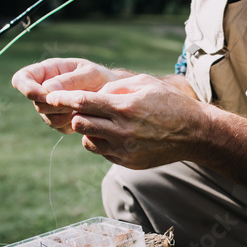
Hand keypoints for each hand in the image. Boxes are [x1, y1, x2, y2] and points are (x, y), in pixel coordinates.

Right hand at [11, 58, 134, 133]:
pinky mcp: (59, 121)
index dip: (27, 88)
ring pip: (47, 118)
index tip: (45, 95)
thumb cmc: (102, 78)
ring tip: (84, 106)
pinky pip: (59, 127)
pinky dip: (73, 123)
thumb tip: (47, 88)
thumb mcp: (91, 74)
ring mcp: (50, 107)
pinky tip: (85, 114)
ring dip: (66, 114)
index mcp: (47, 71)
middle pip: (36, 102)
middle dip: (56, 104)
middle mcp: (44, 89)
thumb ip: (70, 81)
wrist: (114, 96)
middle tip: (78, 100)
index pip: (21, 79)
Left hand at [44, 73, 209, 166]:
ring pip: (88, 140)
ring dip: (89, 130)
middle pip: (80, 123)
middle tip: (84, 108)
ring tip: (103, 122)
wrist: (195, 133)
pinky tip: (116, 134)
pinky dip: (102, 142)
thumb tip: (92, 94)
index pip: (83, 102)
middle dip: (77, 114)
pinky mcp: (128, 162)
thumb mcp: (145, 84)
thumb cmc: (170, 103)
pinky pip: (102, 152)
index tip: (50, 95)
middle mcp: (123, 131)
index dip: (63, 98)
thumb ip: (115, 87)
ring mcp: (124, 149)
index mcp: (125, 107)